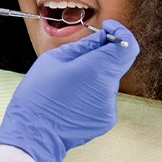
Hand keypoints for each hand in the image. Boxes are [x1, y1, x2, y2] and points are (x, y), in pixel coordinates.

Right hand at [0, 20, 138, 161]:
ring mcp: (109, 106)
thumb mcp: (54, 59)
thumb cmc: (39, 93)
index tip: (107, 30)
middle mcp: (108, 88)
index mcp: (96, 69)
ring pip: (107, 80)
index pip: (127, 47)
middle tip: (74, 60)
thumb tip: (102, 38)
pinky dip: (90, 94)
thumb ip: (83, 46)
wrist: (34, 132)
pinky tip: (71, 99)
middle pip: (114, 63)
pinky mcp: (106, 119)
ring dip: (93, 77)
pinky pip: (102, 97)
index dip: (120, 33)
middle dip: (99, 57)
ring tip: (67, 85)